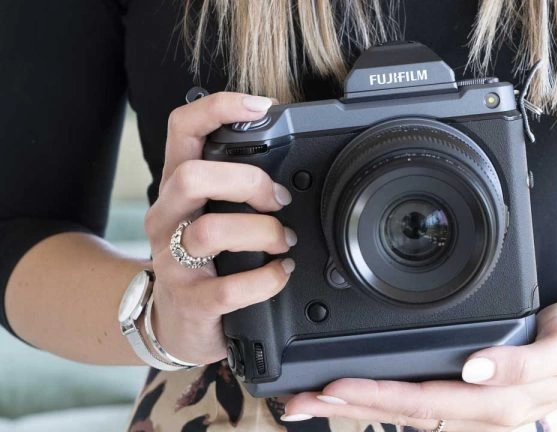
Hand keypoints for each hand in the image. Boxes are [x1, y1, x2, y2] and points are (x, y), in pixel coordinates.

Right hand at [143, 92, 295, 364]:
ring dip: (262, 231)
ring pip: (209, 231)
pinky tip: (281, 273)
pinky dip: (266, 279)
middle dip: (246, 180)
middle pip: (192, 176)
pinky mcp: (191, 301)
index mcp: (176, 188)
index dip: (217, 108)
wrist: (173, 323)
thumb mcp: (207, 213)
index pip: (182, 130)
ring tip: (285, 241)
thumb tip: (289, 163)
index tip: (259, 106)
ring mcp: (173, 261)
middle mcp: (168, 218)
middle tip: (278, 199)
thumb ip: (234, 186)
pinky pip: (228, 288)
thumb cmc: (201, 259)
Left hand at [283, 300, 556, 430]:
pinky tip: (362, 391)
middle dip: (349, 407)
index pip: (425, 404)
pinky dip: (386, 395)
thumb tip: (476, 370)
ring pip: (408, 409)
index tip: (333, 388)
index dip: (376, 398)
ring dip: (359, 404)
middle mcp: (480, 408)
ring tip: (313, 398)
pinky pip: (423, 398)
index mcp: (499, 403)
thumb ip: (523, 363)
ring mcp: (475, 402)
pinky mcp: (474, 389)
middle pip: (403, 412)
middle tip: (298, 400)